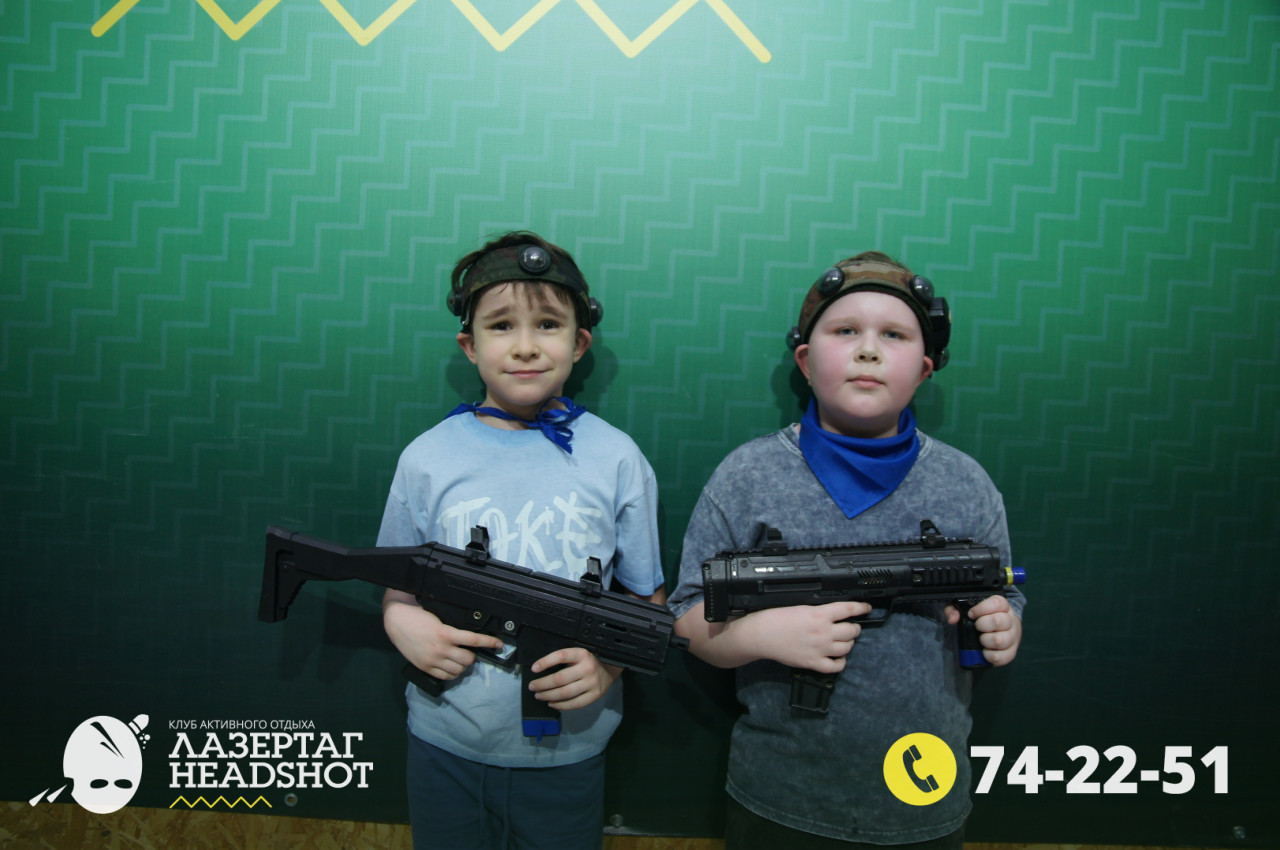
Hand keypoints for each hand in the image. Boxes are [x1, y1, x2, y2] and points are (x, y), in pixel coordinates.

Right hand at [383, 600, 505, 680]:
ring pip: (458, 670)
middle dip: (472, 656)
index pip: (473, 640)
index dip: (489, 642)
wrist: (396, 621)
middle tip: (469, 651)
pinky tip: (451, 667)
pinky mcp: (425, 667)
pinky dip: (452, 673)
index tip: (499, 644)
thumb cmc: (418, 616)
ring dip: (462, 666)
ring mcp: (432, 660)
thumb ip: (452, 629)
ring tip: (460, 659)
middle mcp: (440, 648)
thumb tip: (468, 637)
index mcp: (445, 633)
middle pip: (468, 660)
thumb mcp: (438, 618)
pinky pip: (445, 676)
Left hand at [527, 648, 621, 710]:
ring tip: (539, 695)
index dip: (545, 662)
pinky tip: (551, 703)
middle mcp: (587, 668)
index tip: (534, 668)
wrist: (610, 670)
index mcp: (582, 654)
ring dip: (548, 695)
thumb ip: (564, 660)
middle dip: (542, 684)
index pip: (561, 656)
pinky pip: (574, 703)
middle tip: (532, 686)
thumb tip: (540, 669)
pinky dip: (560, 705)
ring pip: (565, 693)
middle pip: (560, 678)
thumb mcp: (578, 655)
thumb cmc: (588, 662)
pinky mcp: (594, 696)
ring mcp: (592, 683)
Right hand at [742, 601, 871, 672]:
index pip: (849, 609)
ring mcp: (820, 649)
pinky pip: (836, 666)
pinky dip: (841, 662)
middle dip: (855, 627)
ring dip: (848, 643)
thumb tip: (833, 614)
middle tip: (852, 626)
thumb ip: (819, 612)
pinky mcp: (813, 663)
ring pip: (847, 647)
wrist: (761, 635)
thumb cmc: (775, 618)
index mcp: (819, 614)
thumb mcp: (800, 607)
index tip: (867, 608)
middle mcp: (823, 632)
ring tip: (844, 640)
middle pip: (852, 631)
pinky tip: (838, 657)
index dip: (862, 608)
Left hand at [947, 596, 1021, 665]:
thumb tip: (952, 619)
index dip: (982, 608)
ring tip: (981, 639)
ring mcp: (1013, 637)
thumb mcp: (968, 609)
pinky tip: (985, 651)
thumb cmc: (982, 617)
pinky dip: (990, 656)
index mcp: (1002, 606)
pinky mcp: (1012, 652)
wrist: (1002, 631)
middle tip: (977, 627)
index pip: (997, 603)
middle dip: (982, 625)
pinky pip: (1003, 656)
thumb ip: (955, 609)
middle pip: (999, 621)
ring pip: (1000, 640)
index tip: (971, 614)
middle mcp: (1010, 620)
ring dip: (986, 641)